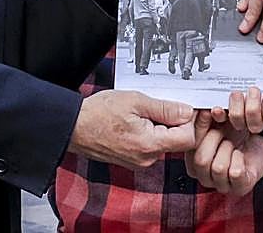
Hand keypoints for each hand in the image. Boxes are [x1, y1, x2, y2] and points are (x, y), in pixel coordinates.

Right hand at [68, 90, 196, 168]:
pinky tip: (135, 120)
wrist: (74, 127)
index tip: (181, 106)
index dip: (189, 120)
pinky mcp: (134, 159)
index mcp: (150, 145)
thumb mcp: (135, 101)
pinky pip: (152, 145)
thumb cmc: (99, 113)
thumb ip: (165, 108)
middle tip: (158, 104)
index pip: (188, 138)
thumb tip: (187, 112)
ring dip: (160, 125)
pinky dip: (149, 131)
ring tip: (141, 111)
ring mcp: (140, 161)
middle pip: (177, 141)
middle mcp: (148, 158)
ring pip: (164, 142)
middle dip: (174, 121)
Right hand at [185, 111, 262, 195]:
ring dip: (228, 149)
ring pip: (218, 168)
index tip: (207, 113)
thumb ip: (210, 117)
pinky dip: (239, 159)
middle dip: (214, 139)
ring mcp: (220, 185)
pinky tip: (239, 154)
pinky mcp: (239, 187)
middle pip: (201, 161)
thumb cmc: (232, 134)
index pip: (188, 148)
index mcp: (191, 161)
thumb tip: (210, 110)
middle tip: (222, 129)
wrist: (254, 146)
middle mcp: (203, 176)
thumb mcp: (217, 122)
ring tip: (231, 143)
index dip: (198, 129)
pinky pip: (235, 173)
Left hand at [210, 44, 262, 132]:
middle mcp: (258, 111)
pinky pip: (221, 118)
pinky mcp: (226, 107)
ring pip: (238, 123)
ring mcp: (242, 110)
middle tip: (252, 89)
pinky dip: (219, 114)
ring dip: (237, 110)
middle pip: (256, 125)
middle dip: (253, 110)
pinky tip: (217, 106)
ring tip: (236, 92)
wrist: (254, 51)